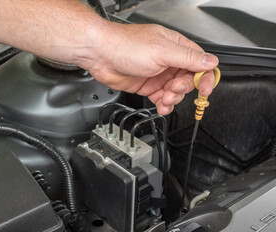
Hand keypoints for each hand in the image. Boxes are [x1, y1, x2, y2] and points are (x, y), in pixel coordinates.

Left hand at [81, 23, 218, 114]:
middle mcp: (168, 60)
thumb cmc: (126, 46)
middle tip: (173, 89)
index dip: (205, 77)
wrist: (101, 55)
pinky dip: (163, 105)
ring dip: (173, 99)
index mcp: (176, 47)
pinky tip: (161, 107)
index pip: (200, 63)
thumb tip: (210, 62)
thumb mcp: (162, 51)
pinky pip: (162, 98)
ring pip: (175, 92)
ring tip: (165, 99)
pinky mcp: (148, 85)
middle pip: (188, 80)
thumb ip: (188, 58)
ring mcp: (158, 74)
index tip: (205, 90)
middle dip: (183, 89)